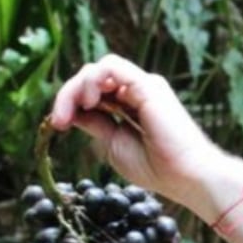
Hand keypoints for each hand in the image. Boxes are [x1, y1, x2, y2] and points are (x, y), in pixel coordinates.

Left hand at [48, 54, 242, 220]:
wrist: (185, 177)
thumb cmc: (157, 168)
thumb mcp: (113, 145)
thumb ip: (95, 124)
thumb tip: (73, 112)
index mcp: (130, 105)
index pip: (93, 91)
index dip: (70, 103)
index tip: (57, 125)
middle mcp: (137, 91)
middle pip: (92, 77)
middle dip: (68, 95)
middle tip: (58, 121)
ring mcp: (143, 86)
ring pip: (98, 68)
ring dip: (77, 87)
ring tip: (76, 111)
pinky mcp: (147, 85)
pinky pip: (111, 66)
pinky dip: (93, 80)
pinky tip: (90, 102)